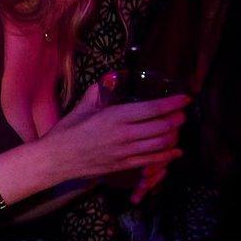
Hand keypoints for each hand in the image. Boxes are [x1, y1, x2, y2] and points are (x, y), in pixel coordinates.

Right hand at [33, 75, 186, 185]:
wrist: (55, 160)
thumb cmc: (67, 132)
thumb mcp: (83, 107)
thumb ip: (101, 90)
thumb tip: (114, 75)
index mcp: (115, 116)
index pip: (153, 108)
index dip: (172, 103)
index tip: (185, 98)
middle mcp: (123, 134)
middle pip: (162, 126)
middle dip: (177, 119)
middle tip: (182, 113)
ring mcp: (124, 152)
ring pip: (160, 144)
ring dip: (174, 136)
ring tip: (177, 128)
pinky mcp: (123, 165)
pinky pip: (151, 160)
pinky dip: (167, 155)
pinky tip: (175, 151)